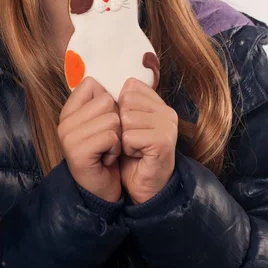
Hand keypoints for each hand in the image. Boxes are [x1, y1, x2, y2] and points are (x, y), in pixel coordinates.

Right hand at [58, 77, 121, 201]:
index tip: (103, 122)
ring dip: (117, 137)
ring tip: (107, 150)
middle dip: (116, 121)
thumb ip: (104, 101)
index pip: (92, 84)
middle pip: (106, 100)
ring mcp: (68, 137)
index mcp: (68, 111)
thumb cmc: (106, 153)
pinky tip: (107, 158)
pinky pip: (111, 136)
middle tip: (107, 140)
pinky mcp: (78, 152)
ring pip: (112, 118)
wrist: (102, 190)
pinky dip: (116, 148)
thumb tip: (120, 81)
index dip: (107, 102)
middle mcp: (64, 122)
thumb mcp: (104, 123)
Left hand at [118, 77, 177, 204]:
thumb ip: (121, 102)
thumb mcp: (124, 123)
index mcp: (158, 103)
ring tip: (134, 148)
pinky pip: (130, 136)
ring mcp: (168, 125)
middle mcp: (167, 111)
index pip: (129, 86)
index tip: (127, 126)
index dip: (120, 107)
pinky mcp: (163, 141)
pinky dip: (127, 149)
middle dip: (120, 124)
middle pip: (126, 101)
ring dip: (123, 138)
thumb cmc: (132, 154)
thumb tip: (99, 81)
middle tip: (130, 140)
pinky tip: (137, 156)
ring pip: (126, 119)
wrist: (144, 186)